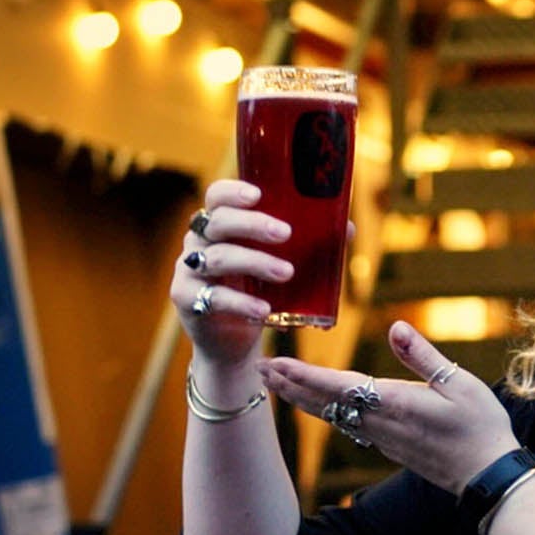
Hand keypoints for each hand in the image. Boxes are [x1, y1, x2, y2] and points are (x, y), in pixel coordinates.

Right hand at [173, 179, 307, 368]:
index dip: (233, 192)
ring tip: (287, 273)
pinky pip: (213, 298)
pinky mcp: (187, 299)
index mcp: (220, 224)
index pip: (217, 196)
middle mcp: (199, 242)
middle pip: (218, 223)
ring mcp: (189, 270)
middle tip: (286, 234)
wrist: (231, 342)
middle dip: (253, 225)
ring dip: (255, 262)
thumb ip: (308, 244)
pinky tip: (264, 311)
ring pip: (217, 258)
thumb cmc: (257, 291)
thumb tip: (347, 228)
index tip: (258, 195)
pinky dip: (241, 303)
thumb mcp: (280, 263)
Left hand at [259, 322, 519, 496]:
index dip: (304, 375)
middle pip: (323, 403)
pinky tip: (317, 406)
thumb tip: (395, 327)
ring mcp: (382, 439)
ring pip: (331, 416)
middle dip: (289, 386)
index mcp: (395, 404)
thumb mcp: (460, 383)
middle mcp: (380, 423)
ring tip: (276, 384)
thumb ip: (423, 356)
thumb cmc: (480, 427)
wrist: (488, 476)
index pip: (338, 386)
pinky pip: (346, 425)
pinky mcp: (388, 446)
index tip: (276, 364)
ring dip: (301, 399)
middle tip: (258, 369)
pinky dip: (324, 411)